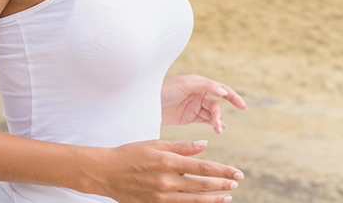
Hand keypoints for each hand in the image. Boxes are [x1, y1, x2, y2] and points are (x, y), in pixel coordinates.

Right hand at [91, 140, 242, 202]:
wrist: (105, 172)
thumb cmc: (130, 154)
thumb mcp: (156, 144)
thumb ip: (181, 146)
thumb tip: (204, 145)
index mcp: (168, 162)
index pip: (203, 168)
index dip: (223, 171)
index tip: (237, 173)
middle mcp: (167, 181)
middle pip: (202, 185)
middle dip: (222, 185)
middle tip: (236, 184)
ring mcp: (161, 196)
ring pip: (194, 200)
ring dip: (213, 199)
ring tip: (227, 197)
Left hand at [161, 75, 246, 133]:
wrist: (146, 103)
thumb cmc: (165, 89)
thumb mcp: (186, 84)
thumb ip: (206, 86)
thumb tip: (224, 91)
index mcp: (199, 83)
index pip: (220, 88)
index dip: (232, 96)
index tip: (242, 106)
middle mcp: (199, 93)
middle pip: (216, 104)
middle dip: (219, 115)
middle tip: (217, 125)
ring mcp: (195, 105)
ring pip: (212, 113)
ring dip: (217, 121)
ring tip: (218, 130)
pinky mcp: (189, 116)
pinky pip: (205, 120)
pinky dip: (213, 124)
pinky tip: (219, 129)